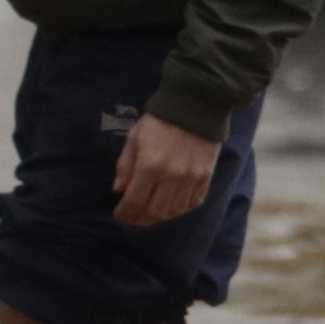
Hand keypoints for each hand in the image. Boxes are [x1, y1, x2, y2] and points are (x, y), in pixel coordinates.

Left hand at [111, 111, 219, 227]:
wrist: (196, 104)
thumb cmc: (160, 119)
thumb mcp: (135, 137)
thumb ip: (125, 165)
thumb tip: (119, 190)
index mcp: (150, 165)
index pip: (134, 200)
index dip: (125, 212)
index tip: (120, 214)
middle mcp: (171, 176)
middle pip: (154, 211)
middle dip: (140, 219)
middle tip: (133, 219)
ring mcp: (191, 178)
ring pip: (174, 210)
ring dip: (159, 217)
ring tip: (150, 214)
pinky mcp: (205, 176)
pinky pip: (193, 202)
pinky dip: (180, 209)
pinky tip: (172, 207)